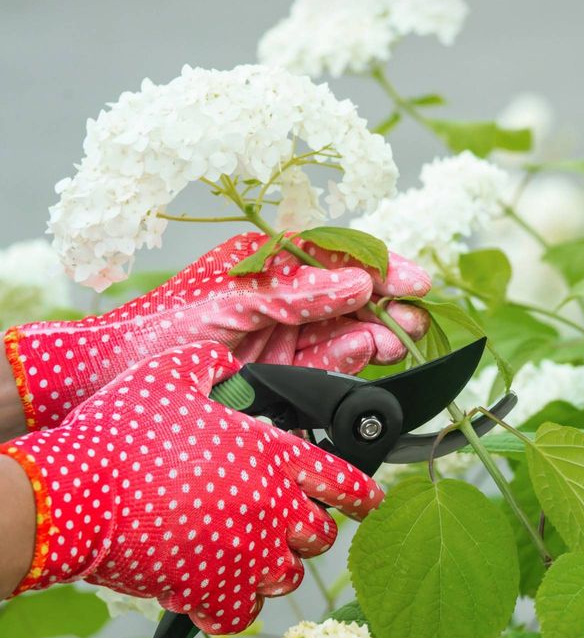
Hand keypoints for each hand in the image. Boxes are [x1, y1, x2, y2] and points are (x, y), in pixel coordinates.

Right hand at [0, 341, 382, 631]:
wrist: (73, 494)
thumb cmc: (123, 433)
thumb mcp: (171, 374)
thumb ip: (212, 364)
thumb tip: (227, 362)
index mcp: (268, 453)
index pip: (340, 478)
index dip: (361, 492)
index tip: (368, 501)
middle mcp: (269, 506)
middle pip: (321, 535)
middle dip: (312, 529)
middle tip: (291, 522)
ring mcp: (243, 554)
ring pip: (288, 576)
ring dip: (277, 566)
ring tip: (252, 552)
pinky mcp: (209, 592)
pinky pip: (242, 613)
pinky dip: (236, 604)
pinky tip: (217, 587)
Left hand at [5, 232, 429, 429]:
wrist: (115, 379)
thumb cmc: (161, 327)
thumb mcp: (231, 302)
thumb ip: (297, 293)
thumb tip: (357, 282)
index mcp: (269, 262)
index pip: (338, 258)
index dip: (380, 267)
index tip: (414, 280)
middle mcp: (284, 295)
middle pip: (350, 296)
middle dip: (386, 304)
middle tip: (413, 317)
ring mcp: (285, 333)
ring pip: (345, 331)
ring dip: (373, 334)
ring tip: (394, 339)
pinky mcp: (283, 369)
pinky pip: (326, 363)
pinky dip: (347, 360)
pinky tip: (362, 353)